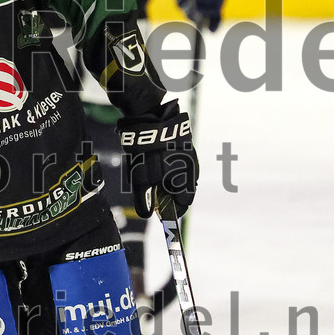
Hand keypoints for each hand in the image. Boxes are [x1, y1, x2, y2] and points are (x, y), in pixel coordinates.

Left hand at [117, 100, 197, 217]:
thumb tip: (147, 215)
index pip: (184, 204)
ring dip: (169, 180)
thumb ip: (145, 200)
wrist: (149, 119)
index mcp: (186, 180)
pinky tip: (156, 163)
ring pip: (181, 175)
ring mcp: (190, 156)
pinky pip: (179, 163)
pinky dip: (169, 168)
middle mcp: (192, 169)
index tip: (162, 214)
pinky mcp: (184, 145)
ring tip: (152, 178)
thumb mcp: (141, 180)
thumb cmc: (146, 153)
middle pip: (183, 190)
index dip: (172, 211)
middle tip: (155, 196)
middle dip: (170, 196)